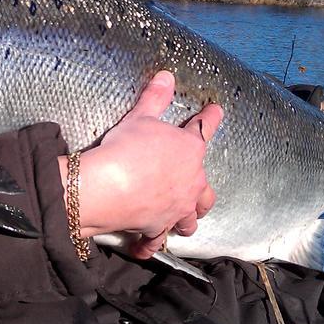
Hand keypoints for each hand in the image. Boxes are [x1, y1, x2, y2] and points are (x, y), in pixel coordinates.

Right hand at [60, 71, 221, 259]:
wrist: (107, 187)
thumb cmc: (126, 148)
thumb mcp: (140, 117)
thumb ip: (156, 97)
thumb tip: (167, 75)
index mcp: (190, 150)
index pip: (205, 129)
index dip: (211, 118)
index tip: (217, 111)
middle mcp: (191, 183)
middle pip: (206, 191)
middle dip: (203, 192)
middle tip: (198, 190)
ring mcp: (176, 209)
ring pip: (190, 220)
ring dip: (188, 220)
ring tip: (184, 222)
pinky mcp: (157, 227)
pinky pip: (156, 240)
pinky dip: (151, 244)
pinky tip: (146, 248)